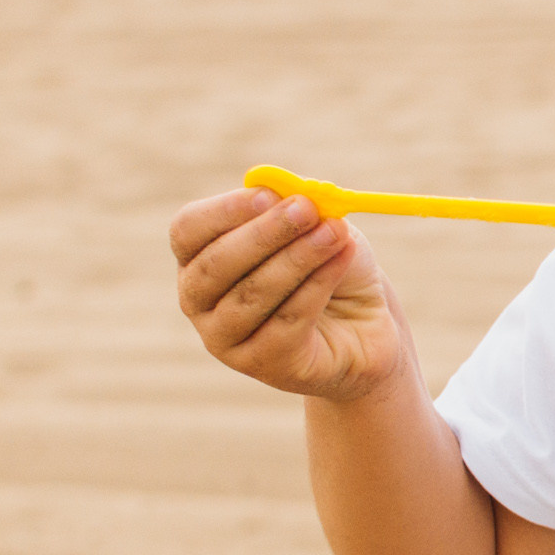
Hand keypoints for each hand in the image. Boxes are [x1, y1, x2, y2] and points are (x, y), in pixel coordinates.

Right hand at [171, 187, 403, 400]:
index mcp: (198, 258)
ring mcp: (226, 339)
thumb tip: (284, 190)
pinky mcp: (263, 364)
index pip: (188, 230)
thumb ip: (298, 207)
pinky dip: (316, 286)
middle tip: (307, 210)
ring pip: (253, 294)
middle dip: (266, 233)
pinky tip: (341, 260)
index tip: (269, 195)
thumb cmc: (329, 267)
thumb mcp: (317, 226)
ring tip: (335, 232)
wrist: (366, 325)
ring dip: (297, 258)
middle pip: (216, 264)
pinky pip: (287, 321)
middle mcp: (199, 302)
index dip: (224, 211)